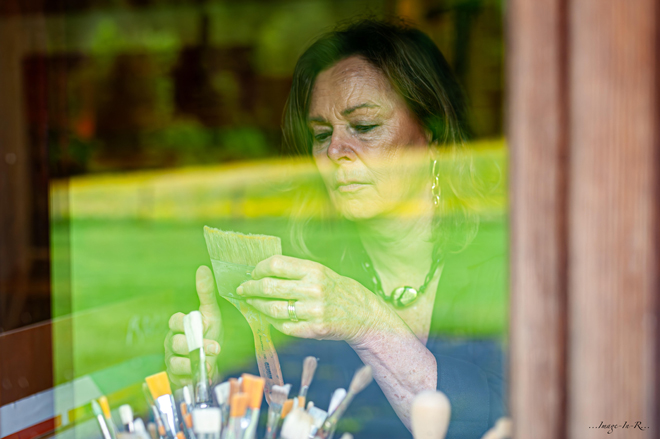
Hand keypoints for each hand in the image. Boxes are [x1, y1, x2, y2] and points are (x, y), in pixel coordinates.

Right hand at [164, 265, 222, 386]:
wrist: (213, 362)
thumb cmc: (209, 335)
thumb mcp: (211, 314)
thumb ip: (206, 293)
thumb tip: (203, 269)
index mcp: (179, 326)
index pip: (175, 320)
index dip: (187, 323)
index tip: (206, 326)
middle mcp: (172, 342)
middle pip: (175, 342)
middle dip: (195, 345)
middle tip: (215, 347)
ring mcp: (172, 360)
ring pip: (175, 362)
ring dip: (194, 364)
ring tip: (210, 363)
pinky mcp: (176, 377)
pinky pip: (178, 379)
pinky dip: (192, 378)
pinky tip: (203, 375)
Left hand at [236, 255, 385, 343]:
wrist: (363, 314)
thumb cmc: (337, 290)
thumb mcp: (320, 272)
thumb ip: (294, 271)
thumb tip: (261, 272)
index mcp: (314, 270)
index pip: (275, 265)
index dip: (258, 269)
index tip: (252, 273)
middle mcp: (313, 289)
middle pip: (269, 287)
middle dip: (250, 288)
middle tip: (242, 289)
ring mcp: (314, 311)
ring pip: (272, 309)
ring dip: (257, 306)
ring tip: (251, 303)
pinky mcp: (314, 329)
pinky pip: (284, 326)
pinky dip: (272, 321)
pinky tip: (268, 317)